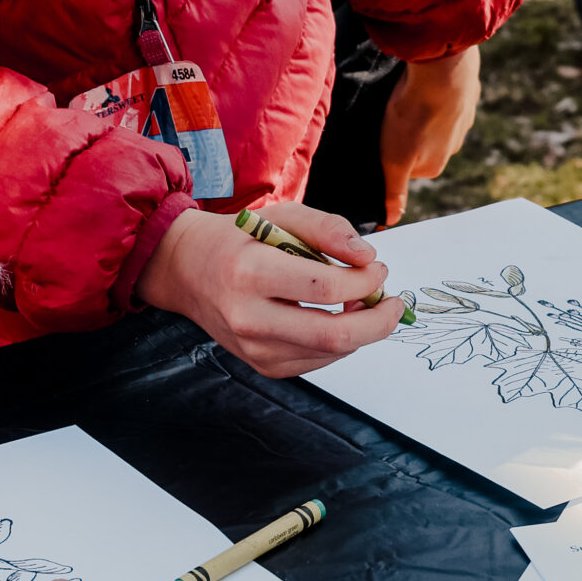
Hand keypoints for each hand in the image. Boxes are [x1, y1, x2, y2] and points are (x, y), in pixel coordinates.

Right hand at [135, 199, 402, 376]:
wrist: (188, 270)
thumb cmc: (239, 238)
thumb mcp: (281, 215)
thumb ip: (327, 228)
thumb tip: (367, 256)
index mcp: (249, 272)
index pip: (324, 286)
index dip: (364, 279)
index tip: (378, 266)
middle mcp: (248, 317)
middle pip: (333, 335)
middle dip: (377, 321)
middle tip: (393, 302)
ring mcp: (253, 349)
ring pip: (329, 353)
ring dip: (361, 331)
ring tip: (363, 302)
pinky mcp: (262, 365)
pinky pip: (317, 362)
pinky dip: (340, 343)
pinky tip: (338, 317)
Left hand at [380, 49, 481, 226]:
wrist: (443, 71)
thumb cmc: (412, 116)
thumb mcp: (394, 160)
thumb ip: (394, 192)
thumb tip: (391, 220)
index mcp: (435, 166)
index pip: (405, 166)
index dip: (390, 151)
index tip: (381, 137)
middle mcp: (453, 147)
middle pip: (421, 144)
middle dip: (407, 132)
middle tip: (391, 115)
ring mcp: (463, 120)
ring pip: (434, 120)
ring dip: (422, 111)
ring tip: (406, 96)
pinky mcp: (468, 94)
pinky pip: (447, 96)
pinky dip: (436, 91)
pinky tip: (425, 81)